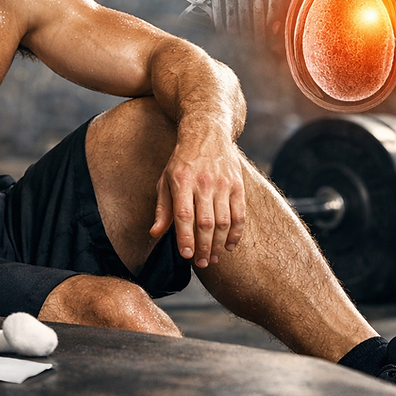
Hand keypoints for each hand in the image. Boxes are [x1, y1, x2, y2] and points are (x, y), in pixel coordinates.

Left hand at [150, 137, 245, 267]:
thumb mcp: (165, 179)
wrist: (207, 132)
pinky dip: (236, 233)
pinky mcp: (237, 184)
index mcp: (182, 181)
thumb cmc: (182, 160)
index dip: (185, 237)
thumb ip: (162, 207)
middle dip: (203, 247)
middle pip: (205, 222)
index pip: (184, 215)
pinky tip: (229, 246)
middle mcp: (203, 182)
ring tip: (213, 258)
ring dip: (219, 244)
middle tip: (201, 263)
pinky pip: (239, 214)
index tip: (186, 255)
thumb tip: (155, 232)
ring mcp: (223, 183)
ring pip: (224, 221)